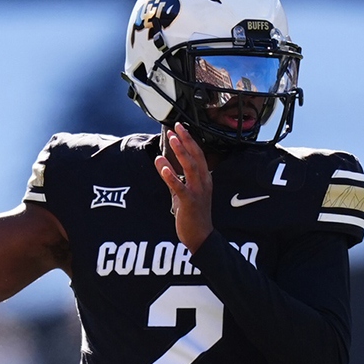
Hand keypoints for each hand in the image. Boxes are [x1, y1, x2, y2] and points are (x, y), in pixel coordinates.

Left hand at [155, 123, 213, 250]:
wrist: (200, 236)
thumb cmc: (193, 215)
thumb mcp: (182, 193)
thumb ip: (171, 177)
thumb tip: (159, 161)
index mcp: (204, 179)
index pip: (198, 155)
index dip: (189, 140)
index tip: (180, 128)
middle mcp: (203, 182)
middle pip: (196, 156)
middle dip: (186, 140)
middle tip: (176, 127)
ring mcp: (198, 192)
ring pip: (190, 167)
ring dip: (181, 152)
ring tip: (172, 139)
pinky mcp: (189, 202)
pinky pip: (180, 187)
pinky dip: (171, 176)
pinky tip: (162, 166)